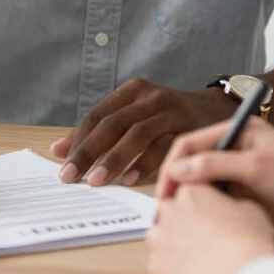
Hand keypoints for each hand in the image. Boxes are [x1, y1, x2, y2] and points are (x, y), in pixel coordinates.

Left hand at [50, 79, 236, 186]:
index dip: (78, 139)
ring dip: (114, 159)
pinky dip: (145, 164)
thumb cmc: (166, 119)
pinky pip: (164, 147)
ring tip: (97, 181)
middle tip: (71, 176)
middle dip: (89, 152)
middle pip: (112, 124)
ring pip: (136, 134)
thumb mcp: (134, 116)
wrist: (216, 111)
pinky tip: (131, 180)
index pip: (97, 115)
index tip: (62, 164)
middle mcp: (150, 97)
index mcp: (132, 91)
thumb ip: (100, 133)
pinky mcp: (189, 128)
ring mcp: (170, 111)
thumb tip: (58, 151)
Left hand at [147, 183, 273, 273]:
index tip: (210, 219)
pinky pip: (160, 264)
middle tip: (202, 239)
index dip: (201, 206)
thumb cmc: (250, 240)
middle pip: (170, 212)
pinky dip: (171, 269)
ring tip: (196, 259)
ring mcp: (158, 236)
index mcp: (190, 191)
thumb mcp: (250, 208)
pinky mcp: (155, 264)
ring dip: (173, 244)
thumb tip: (226, 209)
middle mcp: (169, 209)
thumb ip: (229, 202)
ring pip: (161, 237)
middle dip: (182, 223)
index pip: (189, 192)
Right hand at [156, 117, 273, 230]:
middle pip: (193, 163)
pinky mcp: (249, 197)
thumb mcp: (256, 167)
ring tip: (177, 224)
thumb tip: (176, 169)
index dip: (172, 166)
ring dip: (191, 201)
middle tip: (164, 214)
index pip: (190, 143)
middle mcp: (235, 149)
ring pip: (204, 185)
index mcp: (236, 131)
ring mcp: (241, 174)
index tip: (162, 193)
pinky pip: (219, 202)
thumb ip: (214, 165)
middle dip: (176, 185)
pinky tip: (199, 227)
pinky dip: (207, 212)